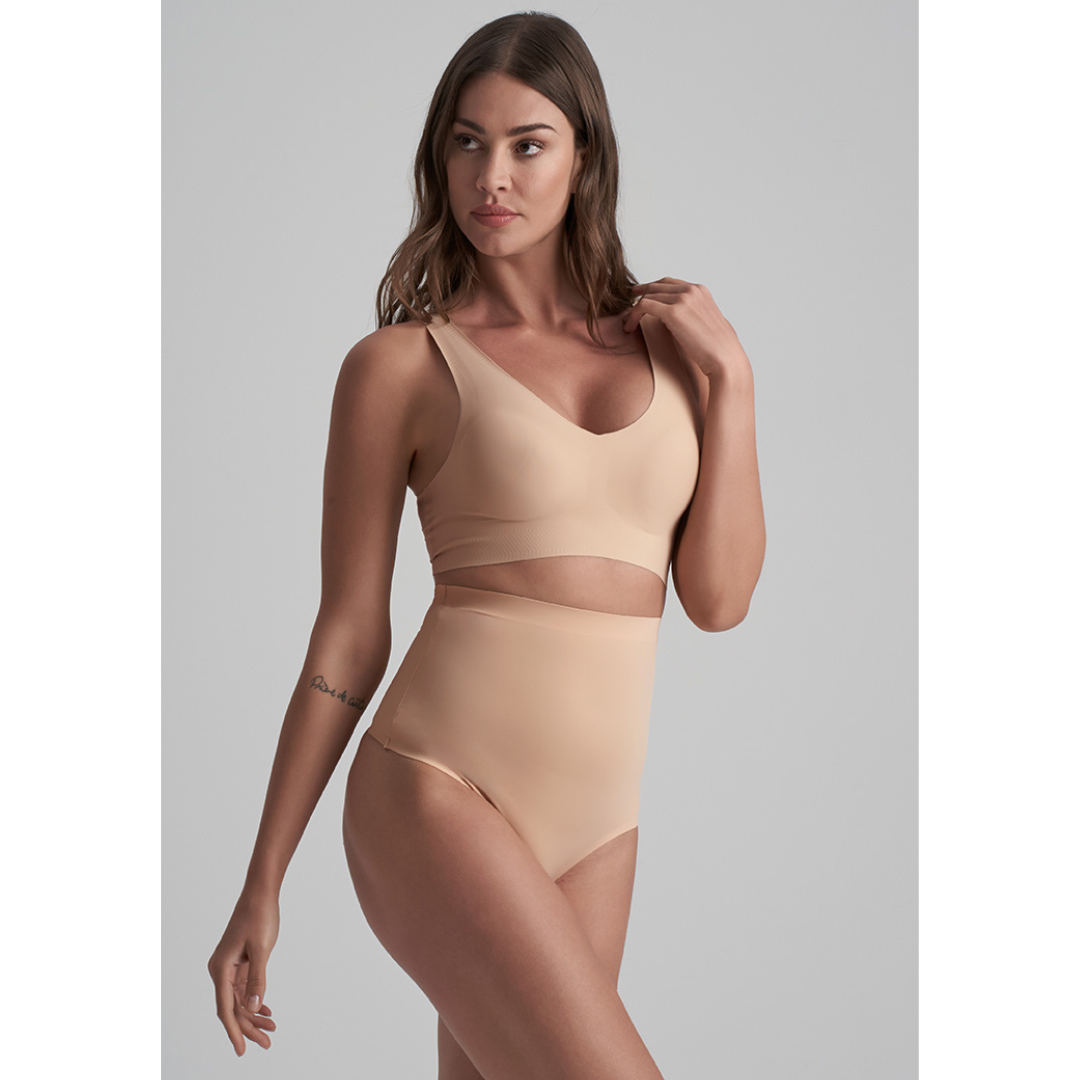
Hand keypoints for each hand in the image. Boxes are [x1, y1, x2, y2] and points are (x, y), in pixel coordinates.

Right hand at [207, 890, 279, 1055]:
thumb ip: (258, 979)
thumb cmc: (259, 916)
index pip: (225, 1009)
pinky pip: (243, 989)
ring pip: (239, 1000)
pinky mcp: (238, 962)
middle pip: (232, 1008)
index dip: (234, 1031)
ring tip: (272, 1029)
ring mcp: (229, 967)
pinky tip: (266, 1011)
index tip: (241, 1051)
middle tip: (267, 1043)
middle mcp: (220, 970)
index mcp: (220, 969)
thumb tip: (253, 1008)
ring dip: (254, 1015)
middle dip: (248, 1027)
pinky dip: (254, 1000)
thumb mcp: (262, 949)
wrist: (260, 893)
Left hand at [623, 277, 750, 380]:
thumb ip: (695, 314)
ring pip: (648, 296)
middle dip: (640, 294)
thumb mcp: (708, 323)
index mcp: (701, 290)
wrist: (725, 358)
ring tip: (628, 323)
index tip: (640, 295)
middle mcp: (691, 290)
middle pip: (656, 286)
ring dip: (634, 309)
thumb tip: (682, 320)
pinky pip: (644, 306)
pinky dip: (633, 315)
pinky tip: (629, 327)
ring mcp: (683, 299)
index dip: (653, 288)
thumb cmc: (718, 348)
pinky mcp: (673, 312)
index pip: (670, 283)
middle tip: (628, 304)